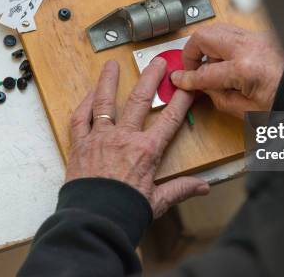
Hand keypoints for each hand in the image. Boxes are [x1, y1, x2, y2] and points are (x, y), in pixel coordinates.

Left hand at [66, 59, 209, 218]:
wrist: (94, 221)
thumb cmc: (124, 212)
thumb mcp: (158, 201)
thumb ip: (181, 189)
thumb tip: (203, 186)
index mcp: (146, 151)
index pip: (170, 119)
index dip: (181, 101)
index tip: (188, 86)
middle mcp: (124, 138)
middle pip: (139, 101)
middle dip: (151, 78)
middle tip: (158, 62)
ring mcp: (100, 138)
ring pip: (105, 103)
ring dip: (109, 81)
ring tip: (111, 64)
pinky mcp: (81, 145)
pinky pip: (80, 119)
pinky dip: (84, 104)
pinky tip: (89, 93)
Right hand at [171, 23, 283, 117]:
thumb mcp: (249, 112)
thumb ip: (221, 99)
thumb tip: (205, 88)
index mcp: (245, 69)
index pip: (204, 72)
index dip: (187, 79)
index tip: (180, 80)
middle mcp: (249, 47)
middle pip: (203, 37)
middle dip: (191, 52)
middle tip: (192, 68)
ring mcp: (257, 37)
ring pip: (217, 29)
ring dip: (207, 46)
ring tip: (210, 66)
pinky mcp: (263, 35)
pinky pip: (233, 34)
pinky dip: (224, 45)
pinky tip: (229, 62)